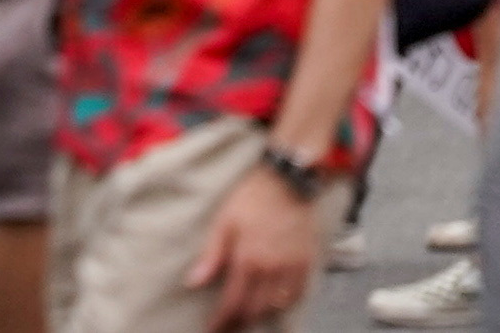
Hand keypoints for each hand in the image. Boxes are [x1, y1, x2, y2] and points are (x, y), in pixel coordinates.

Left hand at [184, 162, 325, 326]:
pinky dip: (285, 303)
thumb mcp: (224, 222)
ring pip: (276, 305)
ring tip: (248, 317)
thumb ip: (212, 255)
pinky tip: (275, 303)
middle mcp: (271, 268)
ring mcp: (291, 265)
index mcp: (248, 259)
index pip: (233, 303)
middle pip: (254, 309)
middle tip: (228, 326)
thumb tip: (193, 283)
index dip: (221, 321)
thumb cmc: (252, 198)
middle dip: (239, 322)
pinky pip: (297, 292)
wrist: (288, 180)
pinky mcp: (306, 259)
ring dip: (260, 315)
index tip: (212, 328)